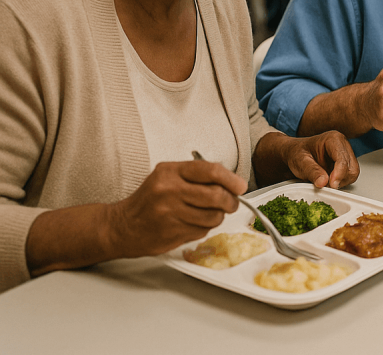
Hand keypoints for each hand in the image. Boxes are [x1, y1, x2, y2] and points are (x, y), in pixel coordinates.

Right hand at [106, 160, 245, 257]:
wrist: (121, 226)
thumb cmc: (149, 199)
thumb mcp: (168, 176)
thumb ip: (197, 176)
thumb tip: (231, 182)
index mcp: (169, 172)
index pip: (210, 171)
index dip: (231, 179)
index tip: (240, 186)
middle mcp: (169, 191)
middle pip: (216, 195)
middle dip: (230, 201)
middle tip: (231, 203)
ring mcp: (170, 213)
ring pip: (213, 216)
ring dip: (218, 217)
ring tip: (209, 213)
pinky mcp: (172, 232)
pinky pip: (202, 231)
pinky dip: (204, 228)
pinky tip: (192, 223)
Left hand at [277, 132, 359, 188]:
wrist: (295, 153)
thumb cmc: (297, 153)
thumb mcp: (300, 162)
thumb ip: (312, 172)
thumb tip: (323, 182)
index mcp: (333, 139)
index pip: (342, 159)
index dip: (338, 174)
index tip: (331, 185)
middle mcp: (343, 145)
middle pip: (351, 168)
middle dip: (339, 179)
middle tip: (325, 185)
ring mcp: (346, 154)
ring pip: (352, 173)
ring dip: (340, 182)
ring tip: (325, 181)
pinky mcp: (346, 163)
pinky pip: (349, 177)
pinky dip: (340, 182)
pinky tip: (328, 180)